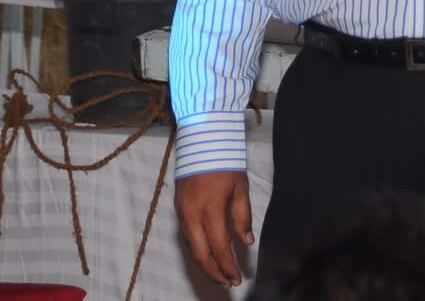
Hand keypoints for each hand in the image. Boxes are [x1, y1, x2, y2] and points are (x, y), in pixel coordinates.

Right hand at [175, 169, 253, 286]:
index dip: (228, 266)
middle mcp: (192, 216)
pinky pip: (186, 237)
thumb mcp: (240, 189)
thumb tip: (246, 241)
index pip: (219, 247)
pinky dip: (196, 250)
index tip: (237, 278)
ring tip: (219, 274)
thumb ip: (242, 217)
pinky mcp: (178, 209)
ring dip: (204, 264)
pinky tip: (207, 255)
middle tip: (227, 283)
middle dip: (214, 272)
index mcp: (210, 210)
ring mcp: (182, 213)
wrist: (201, 142)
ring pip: (190, 248)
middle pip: (200, 254)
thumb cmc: (225, 164)